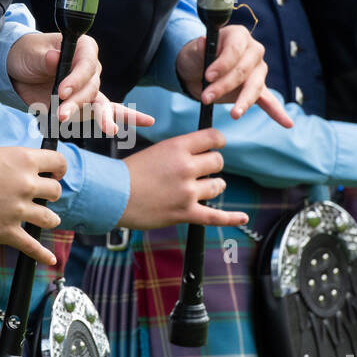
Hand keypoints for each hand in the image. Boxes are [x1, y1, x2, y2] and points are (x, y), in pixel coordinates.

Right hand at [0, 146, 67, 264]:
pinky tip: (50, 260)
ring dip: (49, 219)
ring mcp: (18, 210)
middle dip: (51, 194)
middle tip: (42, 196)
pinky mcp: (7, 231)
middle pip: (55, 191)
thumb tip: (28, 171)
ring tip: (45, 219)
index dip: (59, 168)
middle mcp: (26, 184)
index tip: (56, 173)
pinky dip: (42, 255)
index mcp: (24, 160)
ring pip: (50, 218)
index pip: (58, 162)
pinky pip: (32, 246)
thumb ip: (16, 163)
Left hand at [8, 32, 152, 135]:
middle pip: (93, 87)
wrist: (18, 70)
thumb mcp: (32, 52)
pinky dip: (121, 119)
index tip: (61, 91)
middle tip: (63, 114)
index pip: (88, 64)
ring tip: (106, 130)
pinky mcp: (86, 105)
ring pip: (101, 103)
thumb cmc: (27, 54)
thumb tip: (55, 59)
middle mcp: (91, 68)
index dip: (76, 79)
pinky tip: (144, 122)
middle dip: (78, 103)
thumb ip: (44, 58)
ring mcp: (91, 88)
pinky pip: (106, 113)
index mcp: (83, 48)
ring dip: (99, 118)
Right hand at [117, 129, 250, 229]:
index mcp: (178, 147)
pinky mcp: (186, 213)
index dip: (218, 142)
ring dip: (213, 186)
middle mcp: (186, 167)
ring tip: (201, 189)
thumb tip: (202, 154)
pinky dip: (232, 218)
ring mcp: (187, 191)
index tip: (216, 146)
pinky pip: (215, 216)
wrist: (112, 196)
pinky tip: (243, 218)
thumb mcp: (157, 151)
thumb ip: (180, 152)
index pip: (213, 138)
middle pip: (218, 162)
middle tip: (201, 171)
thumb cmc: (130, 173)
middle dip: (212, 166)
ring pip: (218, 186)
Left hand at [175, 25, 292, 126]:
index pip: (235, 50)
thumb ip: (200, 48)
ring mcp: (258, 71)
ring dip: (243, 102)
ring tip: (234, 115)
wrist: (198, 70)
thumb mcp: (194, 50)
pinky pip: (268, 100)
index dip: (222, 64)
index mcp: (239, 36)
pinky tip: (287, 123)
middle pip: (243, 71)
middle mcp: (253, 51)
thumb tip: (203, 43)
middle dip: (224, 86)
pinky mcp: (257, 88)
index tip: (208, 76)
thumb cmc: (198, 56)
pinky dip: (276, 112)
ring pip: (254, 87)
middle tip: (206, 97)